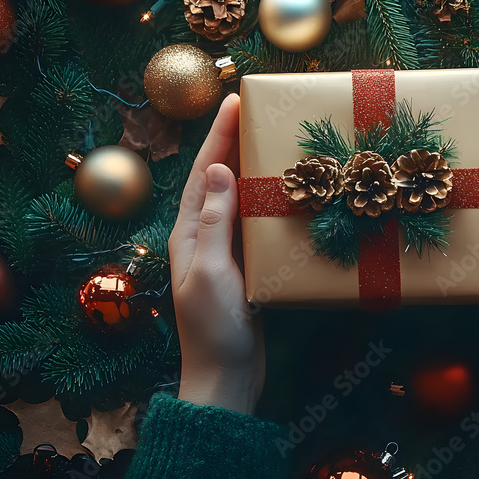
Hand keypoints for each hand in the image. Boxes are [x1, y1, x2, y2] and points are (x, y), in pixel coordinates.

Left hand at [167, 94, 263, 413]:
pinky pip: (255, 223)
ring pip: (239, 198)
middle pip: (220, 179)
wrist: (226, 377)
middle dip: (235, 143)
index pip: (204, 173)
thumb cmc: (213, 328)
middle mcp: (204, 236)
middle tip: (260, 112)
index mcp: (189, 233)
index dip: (218, 136)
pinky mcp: (245, 267)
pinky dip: (268, 201)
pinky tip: (289, 193)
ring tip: (276, 141)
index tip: (235, 101)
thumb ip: (214, 222)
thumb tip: (219, 170)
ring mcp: (225, 252)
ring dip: (253, 168)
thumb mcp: (212, 272)